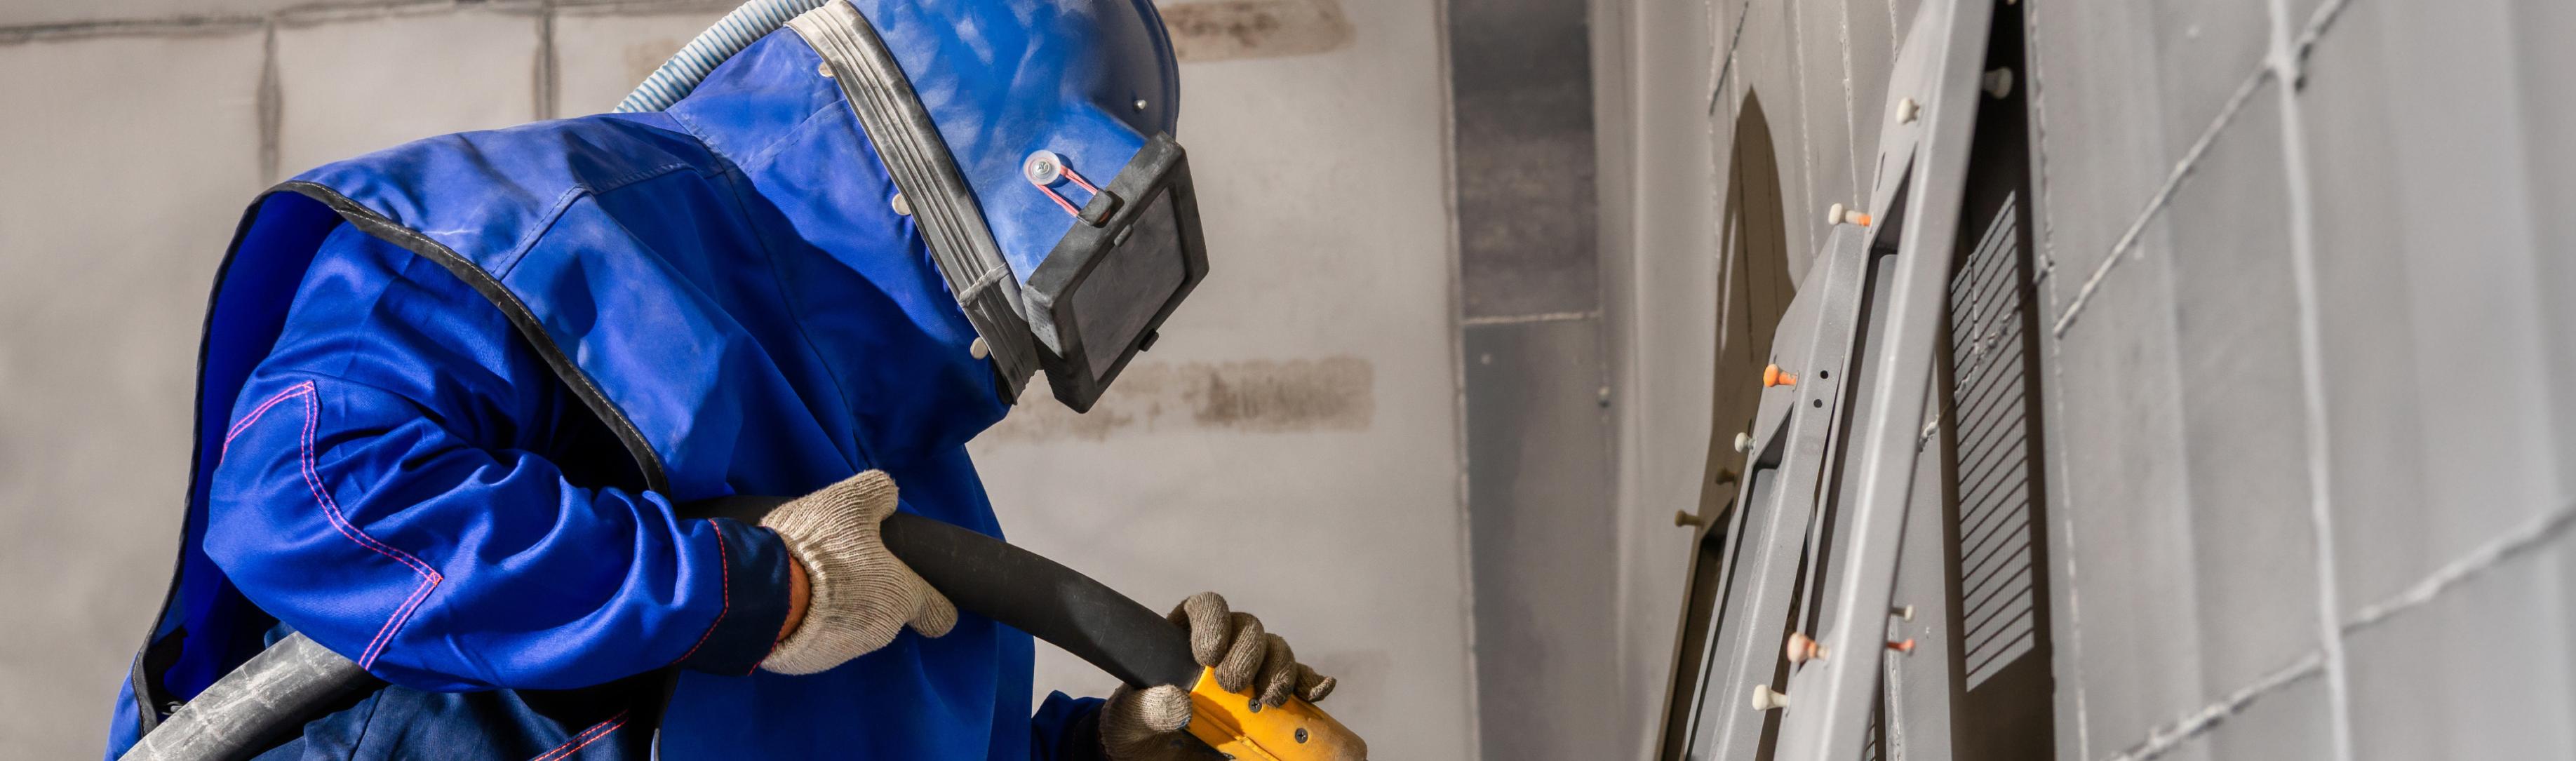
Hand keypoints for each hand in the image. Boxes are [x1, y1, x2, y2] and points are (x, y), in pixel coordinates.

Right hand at [756, 470, 955, 673]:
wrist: (757, 590)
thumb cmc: (816, 547)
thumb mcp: (850, 502)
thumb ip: (877, 493)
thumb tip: (888, 496)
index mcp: (900, 598)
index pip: (938, 615)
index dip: (935, 603)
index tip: (922, 592)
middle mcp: (878, 632)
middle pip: (886, 614)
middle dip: (870, 592)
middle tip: (842, 563)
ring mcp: (840, 652)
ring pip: (849, 627)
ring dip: (836, 606)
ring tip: (806, 577)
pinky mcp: (804, 663)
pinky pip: (813, 638)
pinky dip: (806, 620)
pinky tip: (788, 597)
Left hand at [1099, 592, 1335, 760]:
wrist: (1153, 759)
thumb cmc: (1136, 730)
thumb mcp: (1128, 721)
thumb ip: (1146, 709)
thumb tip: (1179, 701)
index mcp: (1184, 637)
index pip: (1206, 607)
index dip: (1213, 620)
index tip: (1208, 654)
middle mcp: (1223, 646)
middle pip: (1248, 627)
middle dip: (1248, 652)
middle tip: (1232, 685)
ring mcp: (1251, 671)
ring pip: (1276, 650)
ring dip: (1280, 669)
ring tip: (1269, 699)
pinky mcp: (1269, 700)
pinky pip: (1299, 682)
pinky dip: (1310, 684)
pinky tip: (1317, 692)